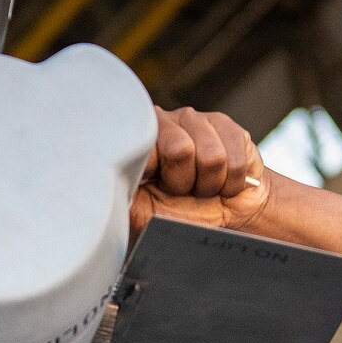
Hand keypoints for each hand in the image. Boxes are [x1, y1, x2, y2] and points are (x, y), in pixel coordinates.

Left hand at [132, 106, 272, 234]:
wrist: (225, 220)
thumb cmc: (183, 214)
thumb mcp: (148, 211)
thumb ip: (125, 196)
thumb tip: (106, 185)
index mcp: (143, 139)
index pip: (144, 144)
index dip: (156, 172)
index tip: (158, 186)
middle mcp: (168, 122)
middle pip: (180, 150)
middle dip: (186, 182)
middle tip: (184, 191)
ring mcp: (199, 122)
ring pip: (212, 158)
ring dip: (210, 185)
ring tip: (204, 189)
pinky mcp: (231, 130)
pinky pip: (234, 163)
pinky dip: (231, 185)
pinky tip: (224, 185)